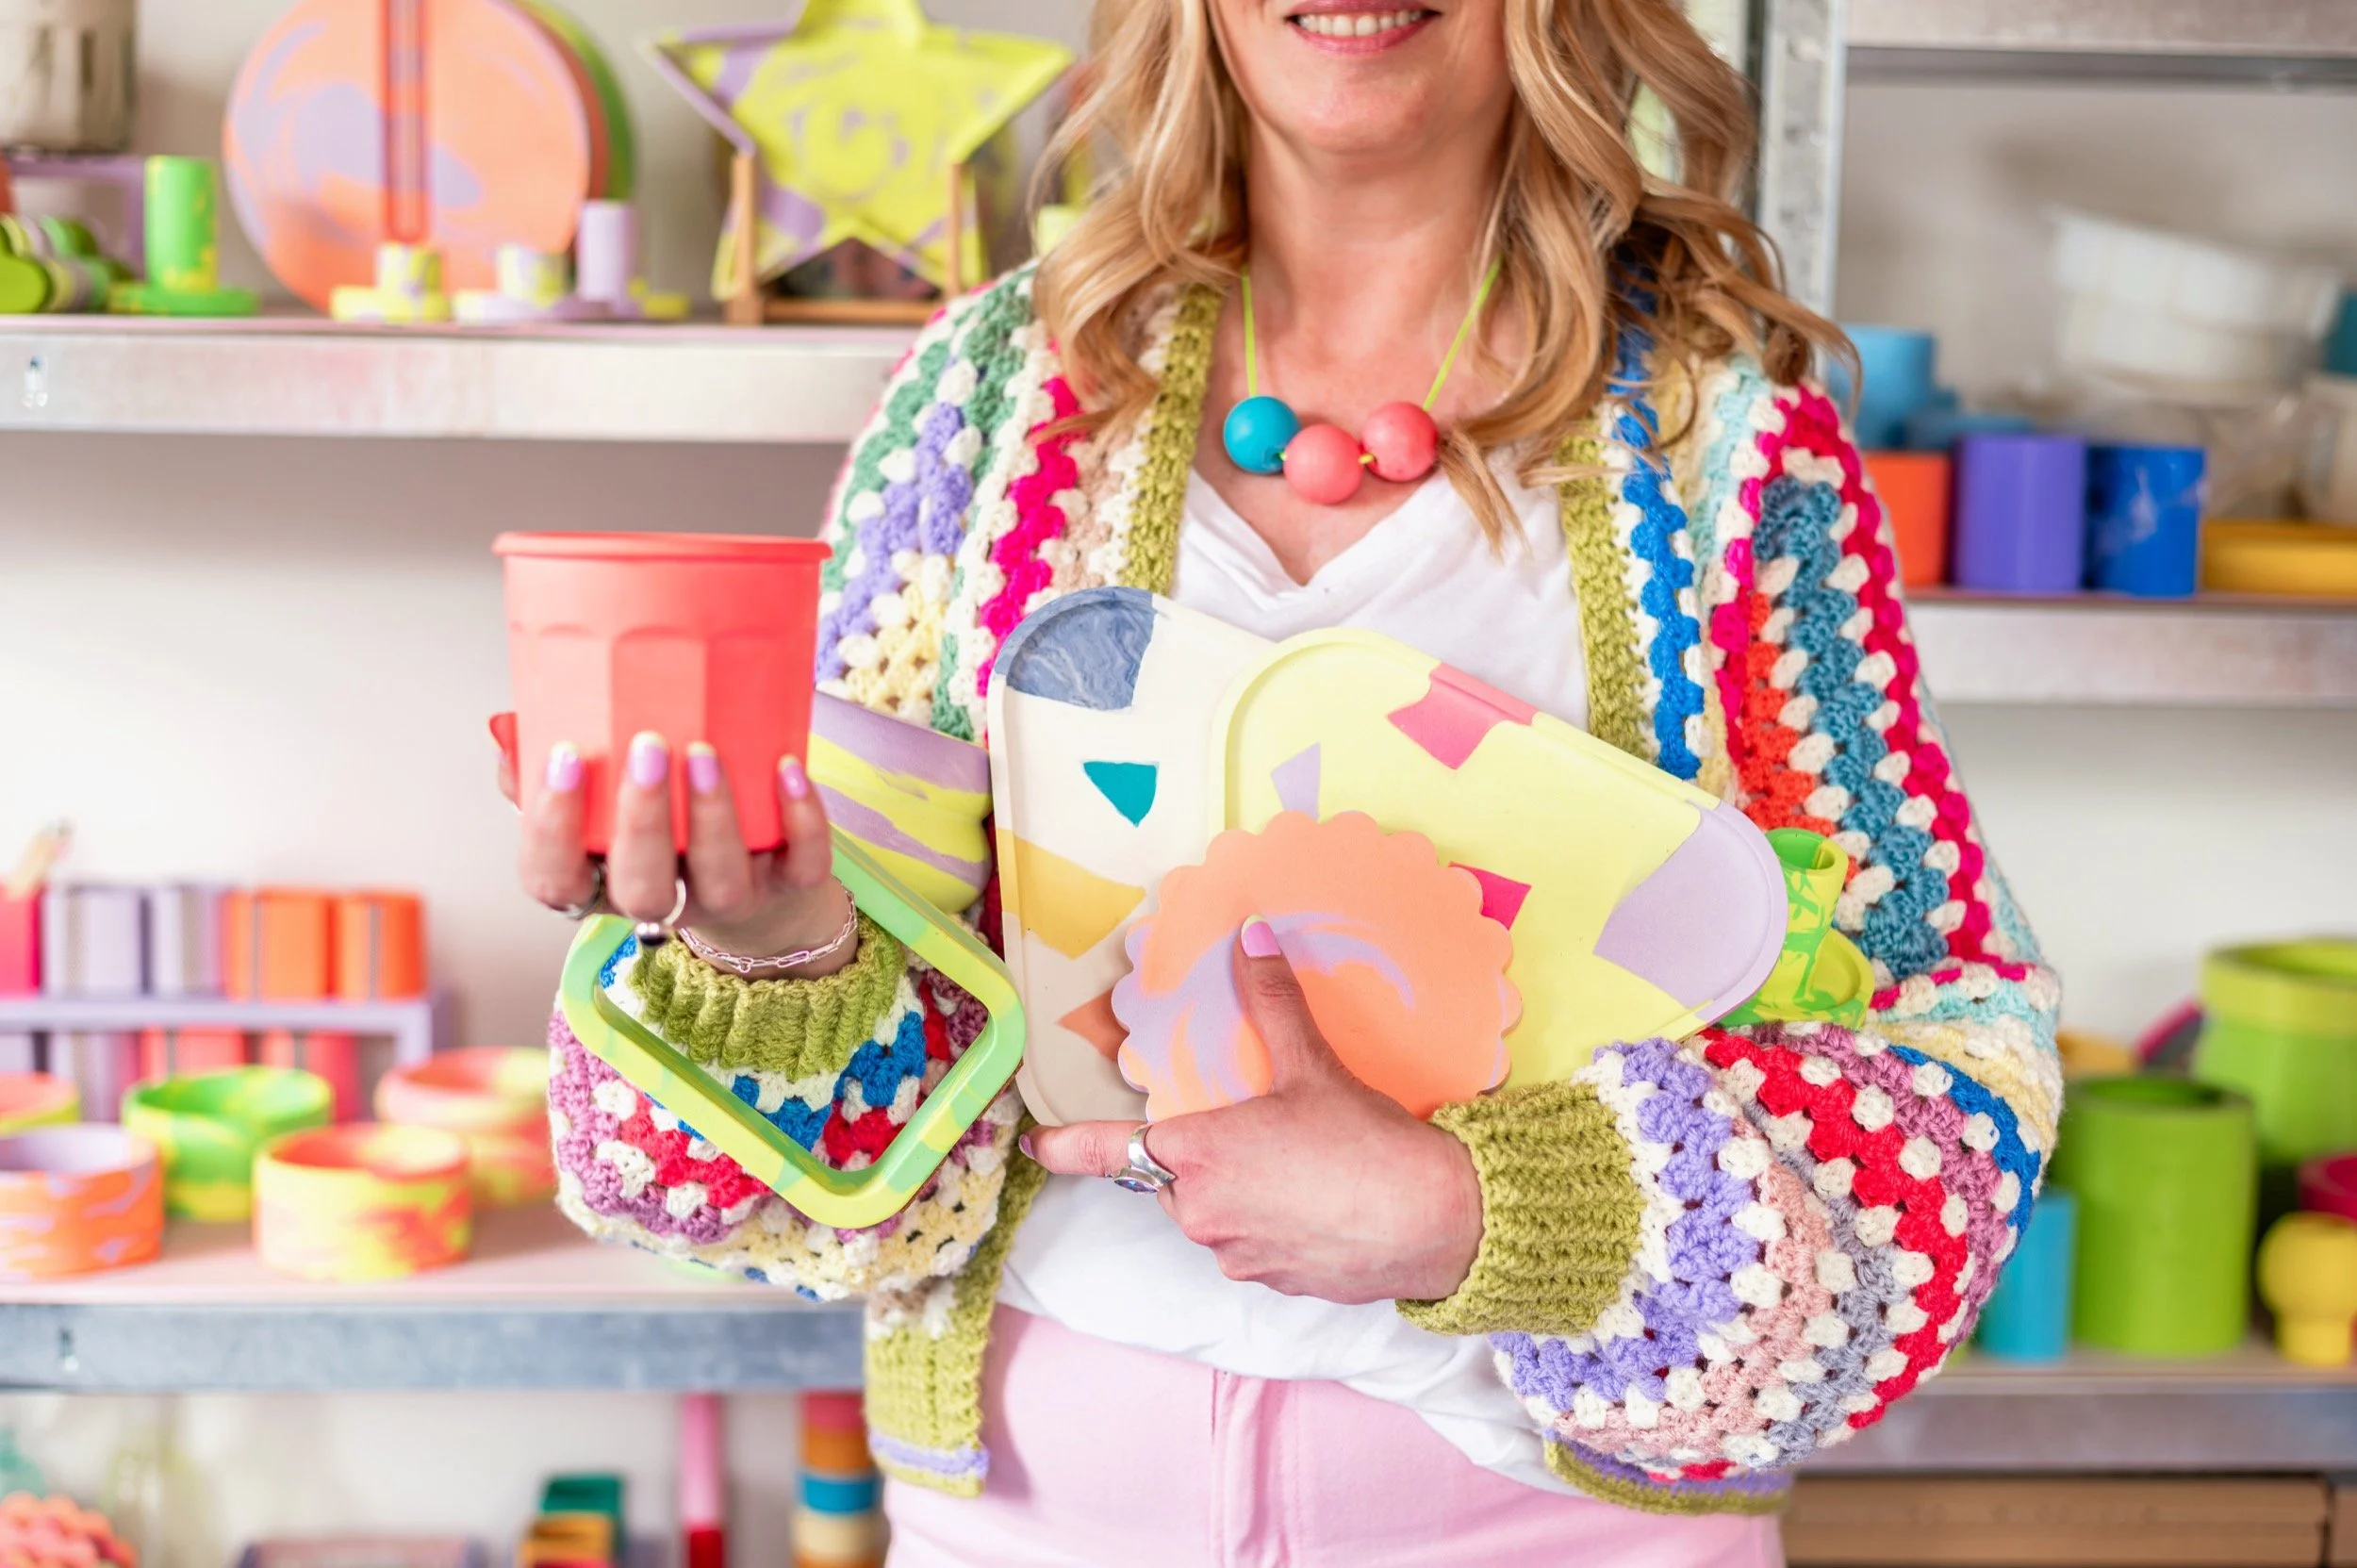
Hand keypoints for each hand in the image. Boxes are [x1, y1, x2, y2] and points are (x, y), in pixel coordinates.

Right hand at [497, 717, 851, 974]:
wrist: (758, 880)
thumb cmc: (660, 827)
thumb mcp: (595, 801)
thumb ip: (543, 768)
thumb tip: (508, 725)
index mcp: (599, 882)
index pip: (554, 881)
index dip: (552, 830)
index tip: (564, 756)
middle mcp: (662, 900)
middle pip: (641, 889)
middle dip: (641, 822)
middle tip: (646, 748)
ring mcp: (730, 897)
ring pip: (721, 881)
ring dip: (713, 817)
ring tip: (705, 752)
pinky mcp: (790, 887)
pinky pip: (801, 865)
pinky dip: (801, 819)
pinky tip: (788, 767)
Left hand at [1024, 919, 1484, 1304]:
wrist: (1437, 1223)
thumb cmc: (1367, 1143)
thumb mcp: (1313, 1064)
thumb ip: (1273, 1000)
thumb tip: (1251, 933)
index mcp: (1198, 1154)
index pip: (1109, 1154)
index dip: (1067, 1150)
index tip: (1037, 1147)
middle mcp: (1203, 1213)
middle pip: (1172, 1179)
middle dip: (1197, 1157)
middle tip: (1254, 1129)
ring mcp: (1236, 1256)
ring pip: (1212, 1215)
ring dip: (1235, 1192)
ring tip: (1298, 1165)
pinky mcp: (1273, 1283)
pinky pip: (1251, 1246)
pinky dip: (1270, 1224)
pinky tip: (1318, 1202)